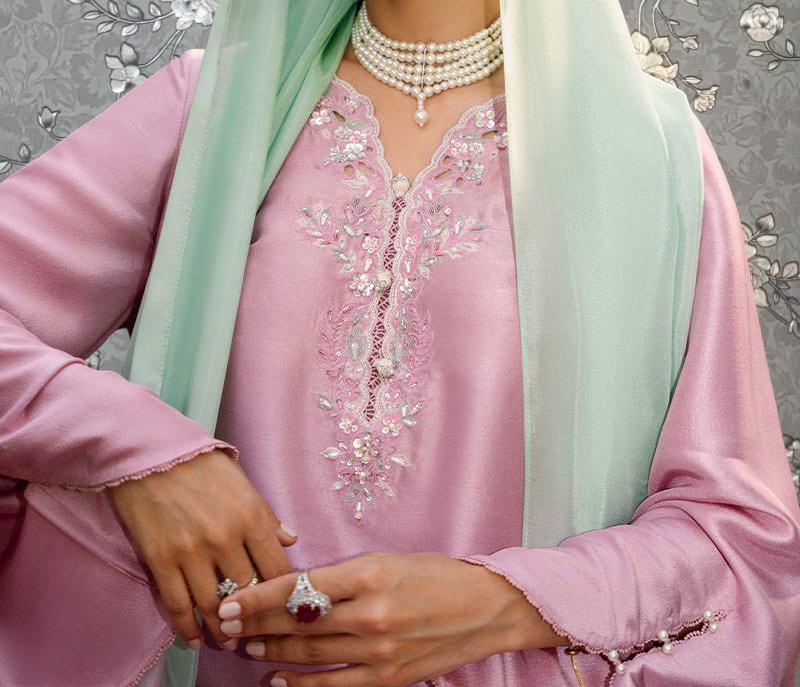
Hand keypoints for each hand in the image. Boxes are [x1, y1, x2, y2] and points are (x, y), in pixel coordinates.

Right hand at [109, 448, 297, 650]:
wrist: (149, 452)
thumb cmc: (200, 464)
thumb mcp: (243, 483)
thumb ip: (267, 515)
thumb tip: (290, 539)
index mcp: (252, 517)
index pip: (278, 570)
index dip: (283, 596)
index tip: (283, 610)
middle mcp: (226, 538)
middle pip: (248, 594)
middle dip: (255, 619)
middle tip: (256, 634)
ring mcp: (192, 552)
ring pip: (214, 607)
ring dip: (222, 632)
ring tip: (227, 642)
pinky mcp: (161, 560)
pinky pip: (178, 605)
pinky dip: (187, 629)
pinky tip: (193, 639)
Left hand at [213, 551, 568, 685]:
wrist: (485, 608)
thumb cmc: (437, 576)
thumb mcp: (388, 560)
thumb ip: (343, 576)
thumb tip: (297, 587)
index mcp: (370, 573)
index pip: (299, 585)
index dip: (259, 595)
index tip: (232, 600)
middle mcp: (370, 612)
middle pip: (297, 621)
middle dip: (256, 623)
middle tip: (228, 624)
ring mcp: (380, 649)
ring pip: (309, 653)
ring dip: (272, 650)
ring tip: (248, 646)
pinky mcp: (389, 678)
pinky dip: (301, 684)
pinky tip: (279, 678)